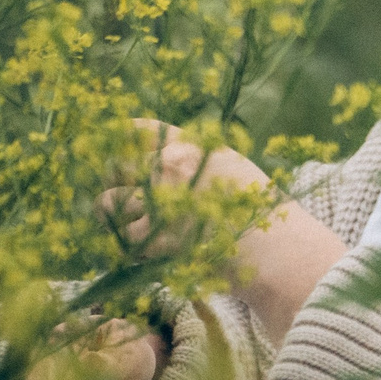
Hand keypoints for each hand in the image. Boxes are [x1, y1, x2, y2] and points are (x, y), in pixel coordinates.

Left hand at [99, 120, 271, 256]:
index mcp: (193, 147)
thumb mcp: (236, 169)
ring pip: (107, 201)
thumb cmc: (263, 212)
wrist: (275, 248)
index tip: (109, 143)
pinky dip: (119, 242)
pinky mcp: (153, 236)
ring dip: (105, 212)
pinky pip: (118, 236)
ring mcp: (159, 200)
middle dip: (110, 178)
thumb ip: (202, 163)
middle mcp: (170, 166)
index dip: (120, 136)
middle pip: (117, 164)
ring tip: (108, 221)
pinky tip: (131, 246)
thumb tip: (172, 166)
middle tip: (111, 193)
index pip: (142, 131)